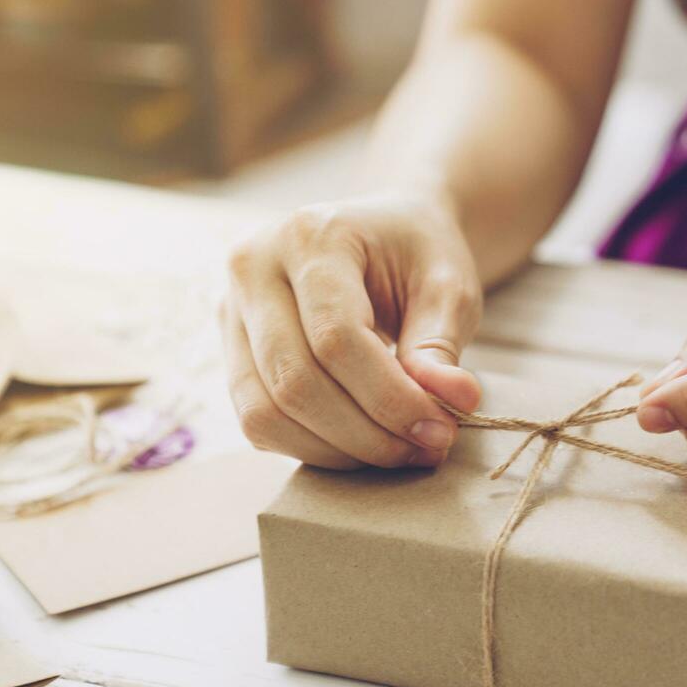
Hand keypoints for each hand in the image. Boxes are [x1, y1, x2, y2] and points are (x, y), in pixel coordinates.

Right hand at [220, 192, 482, 468]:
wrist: (383, 236)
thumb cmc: (417, 255)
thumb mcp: (447, 286)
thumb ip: (442, 345)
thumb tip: (455, 402)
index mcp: (310, 236)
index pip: (336, 338)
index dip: (389, 398)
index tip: (441, 429)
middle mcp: (253, 268)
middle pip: (294, 380)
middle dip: (366, 433)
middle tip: (426, 448)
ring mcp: (231, 310)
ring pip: (267, 412)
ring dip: (338, 451)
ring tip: (399, 450)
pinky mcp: (231, 351)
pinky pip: (259, 421)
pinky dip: (313, 448)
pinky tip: (363, 444)